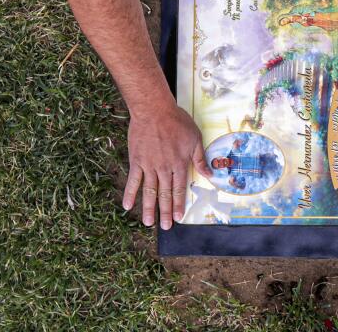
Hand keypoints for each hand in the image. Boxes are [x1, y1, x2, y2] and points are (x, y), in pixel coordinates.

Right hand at [121, 103, 212, 229]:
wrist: (154, 110)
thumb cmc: (177, 122)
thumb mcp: (195, 138)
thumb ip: (200, 159)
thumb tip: (210, 174)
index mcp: (180, 163)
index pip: (180, 189)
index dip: (179, 204)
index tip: (178, 217)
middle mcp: (164, 168)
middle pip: (165, 194)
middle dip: (165, 211)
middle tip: (164, 227)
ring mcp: (149, 166)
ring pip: (150, 191)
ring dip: (149, 208)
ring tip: (148, 223)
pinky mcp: (137, 161)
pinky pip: (133, 180)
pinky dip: (130, 193)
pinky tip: (127, 206)